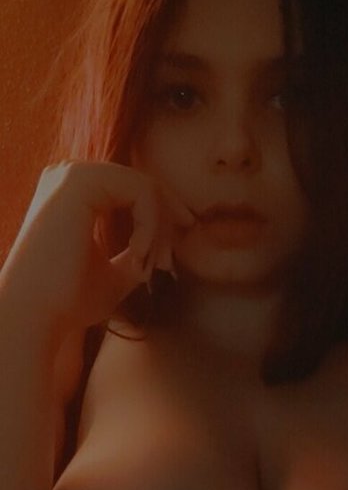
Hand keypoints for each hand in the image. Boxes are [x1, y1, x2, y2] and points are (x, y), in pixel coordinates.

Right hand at [1, 160, 194, 340]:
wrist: (36, 315)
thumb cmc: (68, 300)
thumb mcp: (112, 275)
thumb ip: (135, 255)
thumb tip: (160, 250)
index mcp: (73, 194)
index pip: (132, 191)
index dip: (161, 222)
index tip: (168, 261)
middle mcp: (68, 175)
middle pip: (142, 184)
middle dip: (165, 224)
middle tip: (167, 264)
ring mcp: (72, 174)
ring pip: (145, 187)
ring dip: (158, 229)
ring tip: (150, 265)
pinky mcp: (79, 182)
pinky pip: (140, 191)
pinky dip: (150, 225)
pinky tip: (138, 254)